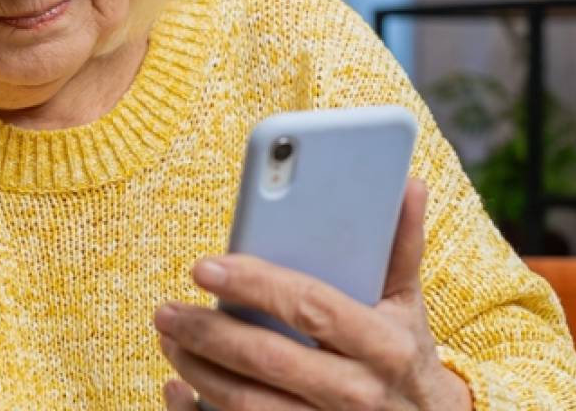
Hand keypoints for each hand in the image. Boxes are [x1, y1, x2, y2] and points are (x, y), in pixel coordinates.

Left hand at [154, 180, 472, 409]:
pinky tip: (178, 389)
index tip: (205, 268)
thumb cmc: (405, 358)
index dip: (255, 286)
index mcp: (384, 345)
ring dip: (198, 371)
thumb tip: (408, 185)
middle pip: (268, 359)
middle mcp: (358, 392)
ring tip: (170, 339)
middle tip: (166, 311)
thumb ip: (402, 247)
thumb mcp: (409, 307)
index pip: (310, 308)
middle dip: (208, 333)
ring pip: (248, 404)